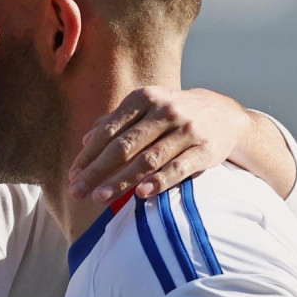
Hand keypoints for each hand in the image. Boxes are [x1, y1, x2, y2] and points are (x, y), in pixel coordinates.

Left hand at [68, 86, 252, 202]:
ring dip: (121, 181)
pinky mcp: (205, 149)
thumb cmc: (173, 114)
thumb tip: (85, 140)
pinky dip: (160, 182)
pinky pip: (179, 168)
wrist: (224, 114)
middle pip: (124, 146)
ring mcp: (186, 129)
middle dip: (97, 171)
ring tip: (100, 198)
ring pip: (148, 159)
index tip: (73, 175)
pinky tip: (141, 194)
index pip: (109, 131)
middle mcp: (164, 110)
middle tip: (77, 192)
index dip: (89, 155)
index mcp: (144, 98)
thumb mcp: (146, 108)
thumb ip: (116, 122)